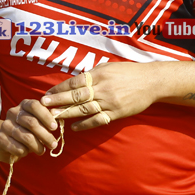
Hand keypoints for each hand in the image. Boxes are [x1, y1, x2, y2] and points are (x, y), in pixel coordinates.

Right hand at [0, 99, 57, 162]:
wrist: (3, 141)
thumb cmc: (26, 131)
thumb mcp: (36, 122)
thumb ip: (46, 120)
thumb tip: (57, 122)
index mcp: (24, 105)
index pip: (35, 106)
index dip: (46, 116)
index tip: (54, 128)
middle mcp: (13, 113)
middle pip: (32, 123)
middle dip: (46, 136)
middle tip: (53, 144)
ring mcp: (5, 126)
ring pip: (26, 137)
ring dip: (38, 146)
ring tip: (42, 151)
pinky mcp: (0, 139)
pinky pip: (18, 148)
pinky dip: (25, 152)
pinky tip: (26, 152)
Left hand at [41, 63, 157, 130]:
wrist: (151, 82)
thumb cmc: (129, 72)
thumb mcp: (109, 67)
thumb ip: (92, 74)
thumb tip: (75, 81)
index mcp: (99, 74)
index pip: (74, 82)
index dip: (59, 88)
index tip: (47, 94)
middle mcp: (102, 88)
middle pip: (76, 96)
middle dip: (58, 101)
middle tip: (43, 105)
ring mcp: (110, 101)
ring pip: (84, 109)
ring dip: (68, 114)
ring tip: (54, 118)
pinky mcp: (117, 113)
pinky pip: (98, 120)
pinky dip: (85, 124)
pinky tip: (74, 127)